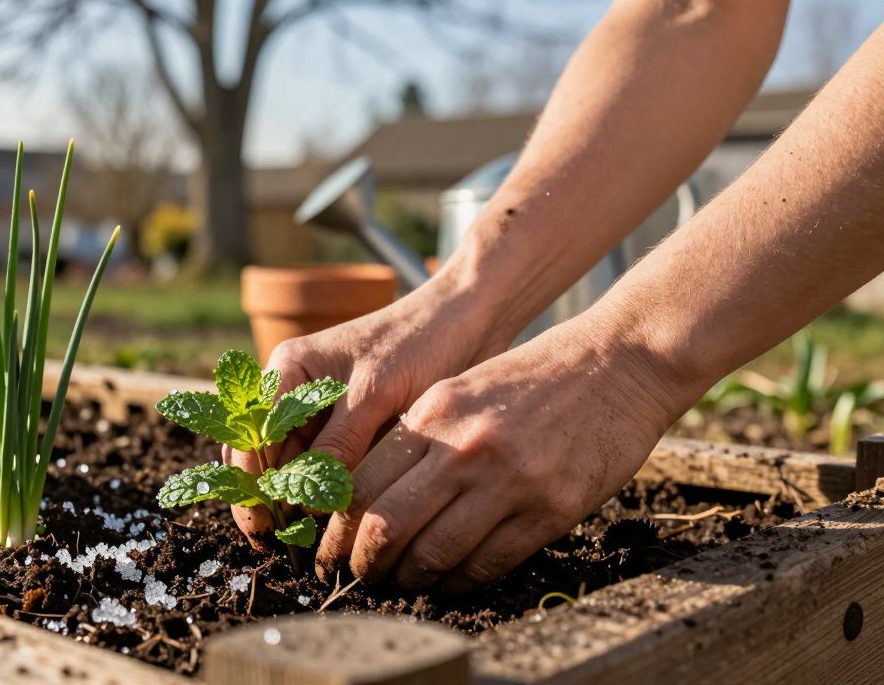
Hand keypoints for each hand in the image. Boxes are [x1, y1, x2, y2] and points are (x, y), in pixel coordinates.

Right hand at [226, 273, 517, 542]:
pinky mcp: (346, 429)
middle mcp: (293, 392)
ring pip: (290, 468)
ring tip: (305, 543)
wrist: (464, 321)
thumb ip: (339, 442)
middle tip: (281, 546)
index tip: (264, 527)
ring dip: (294, 503)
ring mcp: (318, 412)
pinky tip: (331, 523)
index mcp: (287, 370)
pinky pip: (322, 468)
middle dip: (267, 500)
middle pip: (262, 457)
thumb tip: (308, 500)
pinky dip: (322, 495)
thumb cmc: (417, 342)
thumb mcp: (376, 391)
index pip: (252, 436)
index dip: (251, 483)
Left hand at [315, 313, 689, 590]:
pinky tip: (449, 582)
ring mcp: (510, 482)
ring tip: (401, 583)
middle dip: (363, 562)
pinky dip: (459, 583)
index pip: (362, 483)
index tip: (333, 544)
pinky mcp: (550, 511)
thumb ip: (417, 435)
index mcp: (434, 413)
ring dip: (408, 580)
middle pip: (386, 525)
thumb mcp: (460, 389)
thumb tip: (368, 494)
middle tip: (358, 576)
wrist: (616, 366)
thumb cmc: (532, 378)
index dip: (338, 526)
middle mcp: (465, 448)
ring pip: (434, 554)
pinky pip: (488, 564)